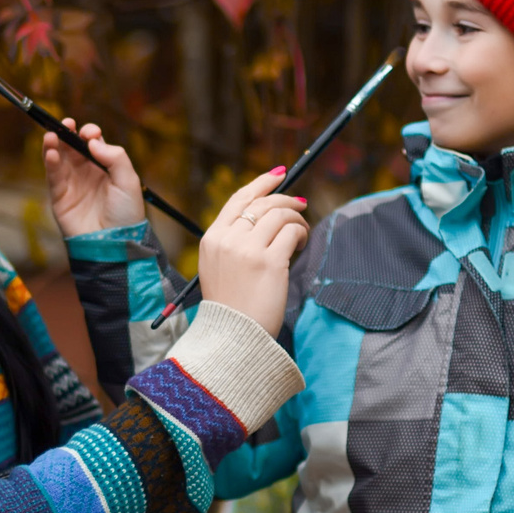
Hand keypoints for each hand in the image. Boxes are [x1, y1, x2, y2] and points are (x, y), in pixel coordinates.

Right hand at [43, 119, 145, 236]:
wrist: (114, 244)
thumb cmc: (126, 215)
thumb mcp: (128, 182)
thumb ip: (115, 157)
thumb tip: (92, 141)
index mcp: (105, 167)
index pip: (93, 143)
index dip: (90, 134)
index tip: (90, 133)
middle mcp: (87, 172)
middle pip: (73, 146)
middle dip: (68, 132)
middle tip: (67, 123)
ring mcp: (72, 184)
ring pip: (59, 158)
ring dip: (54, 144)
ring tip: (51, 135)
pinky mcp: (59, 197)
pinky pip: (52, 176)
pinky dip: (49, 162)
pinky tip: (51, 152)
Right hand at [196, 168, 309, 334]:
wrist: (233, 336)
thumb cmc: (232, 306)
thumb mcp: (218, 268)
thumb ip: (234, 242)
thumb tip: (267, 217)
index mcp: (211, 239)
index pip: (238, 200)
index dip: (261, 183)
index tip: (279, 175)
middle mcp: (227, 239)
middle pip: (262, 203)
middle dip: (286, 200)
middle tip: (302, 206)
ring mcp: (247, 249)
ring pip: (279, 214)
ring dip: (296, 219)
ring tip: (300, 233)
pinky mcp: (269, 261)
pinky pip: (291, 232)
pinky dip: (300, 233)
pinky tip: (299, 245)